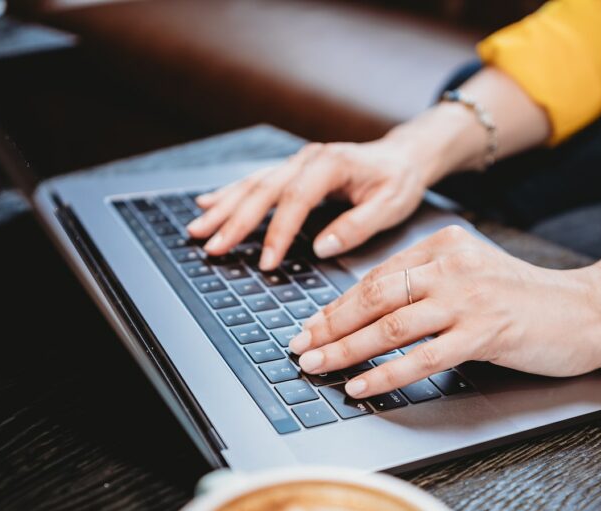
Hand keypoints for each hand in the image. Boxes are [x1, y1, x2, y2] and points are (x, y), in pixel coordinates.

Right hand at [187, 140, 427, 270]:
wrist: (403, 157)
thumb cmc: (399, 181)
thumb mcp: (390, 206)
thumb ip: (357, 226)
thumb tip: (322, 247)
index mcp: (331, 164)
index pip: (296, 200)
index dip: (278, 233)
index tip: (266, 263)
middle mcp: (308, 158)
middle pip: (263, 190)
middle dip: (234, 221)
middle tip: (211, 246)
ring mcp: (297, 162)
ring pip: (252, 184)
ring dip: (223, 207)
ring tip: (197, 228)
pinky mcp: (293, 170)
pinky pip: (256, 181)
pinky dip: (230, 193)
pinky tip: (207, 202)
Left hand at [287, 226, 600, 398]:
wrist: (589, 312)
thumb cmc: (529, 301)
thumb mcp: (473, 276)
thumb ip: (429, 284)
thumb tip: (372, 313)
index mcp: (444, 247)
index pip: (376, 276)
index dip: (338, 305)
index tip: (312, 325)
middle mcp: (452, 266)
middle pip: (374, 297)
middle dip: (329, 325)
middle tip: (299, 346)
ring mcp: (468, 298)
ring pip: (390, 325)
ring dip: (346, 349)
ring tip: (316, 365)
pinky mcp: (484, 332)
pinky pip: (421, 357)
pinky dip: (385, 374)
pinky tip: (360, 386)